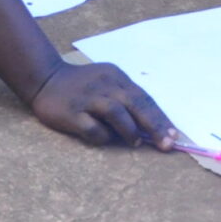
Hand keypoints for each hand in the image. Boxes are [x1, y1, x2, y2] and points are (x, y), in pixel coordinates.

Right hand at [29, 61, 174, 147]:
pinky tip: (104, 138)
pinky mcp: (71, 112)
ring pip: (116, 113)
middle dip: (154, 125)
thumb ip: (125, 100)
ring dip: (129, 130)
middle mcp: (104, 85)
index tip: (174, 135)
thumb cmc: (83, 85)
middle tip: (166, 144)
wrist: (45, 79)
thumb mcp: (106, 83)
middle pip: (135, 104)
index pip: (144, 98)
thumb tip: (150, 128)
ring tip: (136, 142)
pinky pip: (92, 128)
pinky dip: (102, 136)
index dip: (160, 118)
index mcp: (116, 77)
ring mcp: (87, 98)